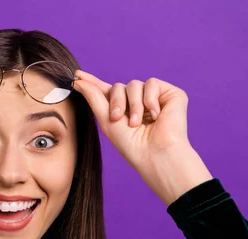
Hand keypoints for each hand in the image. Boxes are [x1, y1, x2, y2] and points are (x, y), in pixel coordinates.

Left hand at [73, 71, 191, 170]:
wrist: (156, 154)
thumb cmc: (131, 145)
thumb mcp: (107, 120)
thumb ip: (94, 98)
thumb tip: (78, 80)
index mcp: (123, 110)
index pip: (107, 92)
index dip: (93, 83)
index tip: (77, 75)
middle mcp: (139, 103)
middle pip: (119, 87)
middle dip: (116, 101)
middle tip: (118, 118)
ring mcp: (155, 98)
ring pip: (134, 84)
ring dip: (134, 105)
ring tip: (138, 123)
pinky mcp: (171, 95)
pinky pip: (152, 83)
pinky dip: (150, 99)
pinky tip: (156, 115)